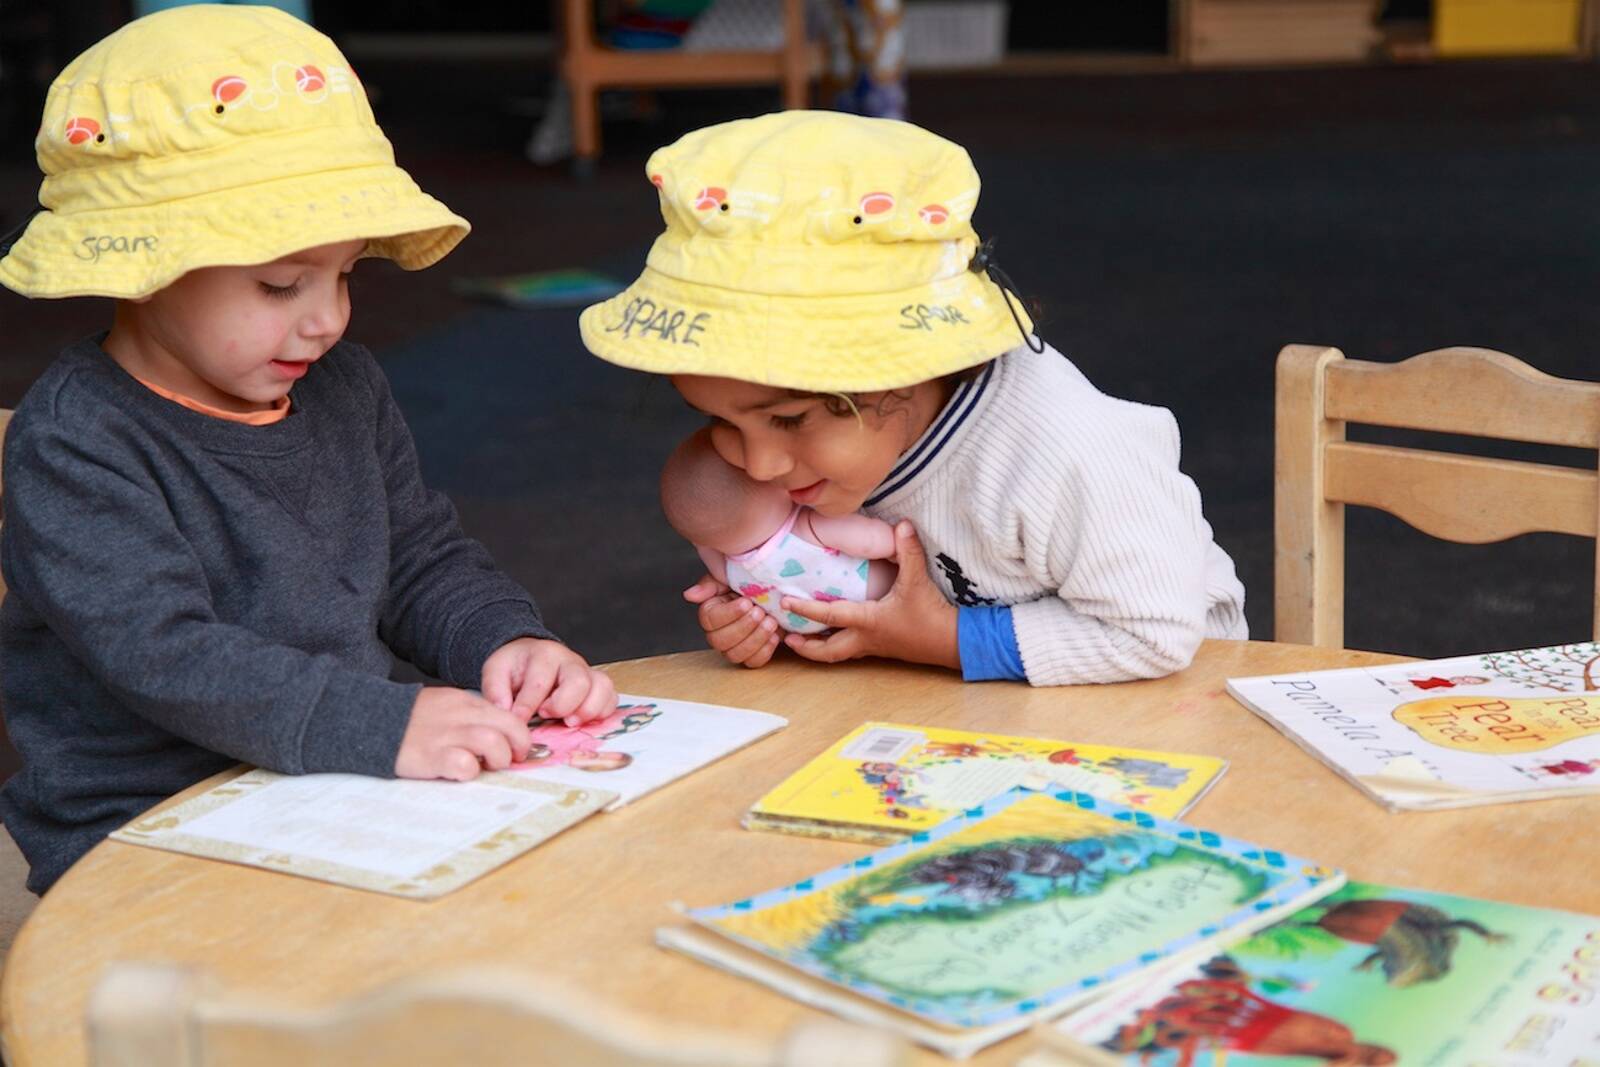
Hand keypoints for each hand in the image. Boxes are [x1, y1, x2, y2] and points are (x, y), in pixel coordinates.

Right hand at [395, 687, 533, 780]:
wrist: (370, 719)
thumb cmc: (411, 719)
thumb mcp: (445, 705)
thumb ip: (470, 717)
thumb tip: (499, 735)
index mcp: (465, 702)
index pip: (509, 715)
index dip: (520, 736)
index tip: (519, 750)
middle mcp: (460, 716)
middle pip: (509, 726)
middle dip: (519, 746)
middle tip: (509, 759)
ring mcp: (445, 735)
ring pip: (491, 741)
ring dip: (497, 758)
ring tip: (486, 766)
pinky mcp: (429, 756)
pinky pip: (462, 764)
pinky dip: (469, 771)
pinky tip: (460, 772)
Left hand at [481, 638, 616, 726]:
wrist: (529, 655)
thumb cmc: (514, 667)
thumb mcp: (496, 671)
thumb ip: (496, 691)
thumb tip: (507, 715)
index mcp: (543, 654)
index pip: (540, 682)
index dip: (528, 706)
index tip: (519, 721)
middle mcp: (570, 661)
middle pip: (579, 682)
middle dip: (563, 705)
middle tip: (547, 715)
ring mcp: (587, 672)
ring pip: (602, 687)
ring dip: (587, 710)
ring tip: (568, 721)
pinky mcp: (597, 685)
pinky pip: (612, 697)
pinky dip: (602, 712)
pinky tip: (583, 720)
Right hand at [683, 573, 780, 668]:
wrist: (774, 598)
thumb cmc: (749, 586)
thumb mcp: (729, 577)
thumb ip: (709, 585)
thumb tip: (689, 595)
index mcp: (710, 613)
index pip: (710, 620)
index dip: (729, 613)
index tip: (746, 603)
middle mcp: (717, 634)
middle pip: (720, 641)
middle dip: (743, 627)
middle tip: (760, 612)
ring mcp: (733, 649)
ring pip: (735, 655)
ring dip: (756, 638)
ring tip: (771, 622)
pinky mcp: (750, 657)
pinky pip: (754, 662)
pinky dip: (766, 649)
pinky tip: (775, 635)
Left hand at [780, 522, 958, 669]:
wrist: (952, 642)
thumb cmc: (931, 614)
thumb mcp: (917, 580)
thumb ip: (908, 551)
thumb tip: (902, 524)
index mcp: (867, 621)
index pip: (829, 616)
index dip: (805, 610)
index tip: (785, 604)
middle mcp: (865, 638)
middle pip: (828, 651)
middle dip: (806, 648)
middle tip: (786, 639)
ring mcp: (874, 647)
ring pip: (840, 654)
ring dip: (821, 649)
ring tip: (803, 642)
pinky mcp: (884, 649)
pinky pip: (854, 649)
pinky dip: (839, 644)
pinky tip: (839, 635)